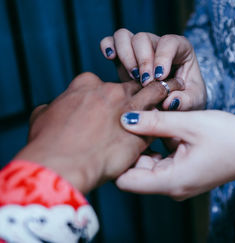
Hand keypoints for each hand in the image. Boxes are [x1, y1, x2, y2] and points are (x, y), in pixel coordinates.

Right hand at [14, 72, 182, 193]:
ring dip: (167, 88)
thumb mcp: (43, 118)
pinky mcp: (142, 131)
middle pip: (134, 84)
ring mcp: (129, 109)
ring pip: (155, 92)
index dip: (109, 93)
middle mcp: (111, 92)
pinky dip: (169, 118)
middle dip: (144, 84)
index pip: (103, 83)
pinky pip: (161, 121)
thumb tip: (52, 109)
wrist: (62, 163)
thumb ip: (54, 108)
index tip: (114, 100)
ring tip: (179, 84)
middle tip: (157, 84)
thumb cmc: (49, 143)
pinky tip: (177, 117)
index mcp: (87, 85)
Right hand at [100, 29, 206, 110]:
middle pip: (143, 38)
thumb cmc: (188, 98)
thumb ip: (187, 100)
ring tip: (133, 77)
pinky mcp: (123, 57)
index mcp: (180, 49)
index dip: (163, 57)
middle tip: (146, 83)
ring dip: (125, 56)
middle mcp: (157, 44)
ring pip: (124, 36)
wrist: (175, 107)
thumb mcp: (195, 102)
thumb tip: (170, 101)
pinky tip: (110, 58)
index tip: (160, 77)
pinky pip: (110, 41)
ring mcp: (139, 49)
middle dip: (143, 61)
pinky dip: (108, 46)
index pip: (169, 42)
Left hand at [116, 110, 234, 199]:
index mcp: (171, 181)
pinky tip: (159, 125)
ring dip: (144, 144)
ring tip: (143, 119)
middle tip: (127, 119)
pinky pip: (162, 162)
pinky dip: (157, 146)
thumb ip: (155, 121)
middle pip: (135, 172)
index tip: (114, 134)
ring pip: (147, 165)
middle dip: (130, 147)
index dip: (116, 158)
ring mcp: (179, 182)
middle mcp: (172, 188)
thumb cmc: (230, 136)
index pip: (125, 181)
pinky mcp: (185, 174)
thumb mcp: (190, 123)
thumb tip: (125, 119)